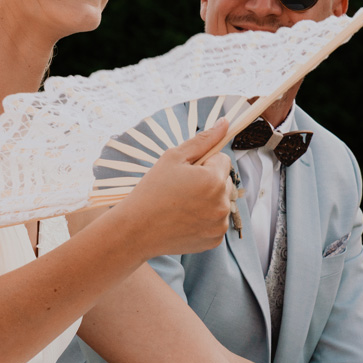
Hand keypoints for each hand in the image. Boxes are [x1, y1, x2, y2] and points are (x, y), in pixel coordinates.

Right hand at [118, 120, 232, 257]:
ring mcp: (219, 224)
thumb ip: (203, 140)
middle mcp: (222, 204)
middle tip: (181, 189)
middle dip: (208, 181)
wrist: (137, 229)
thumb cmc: (152, 190)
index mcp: (214, 180)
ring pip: (220, 202)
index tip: (185, 172)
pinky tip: (184, 219)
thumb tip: (225, 122)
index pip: (222, 160)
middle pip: (224, 181)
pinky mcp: (215, 240)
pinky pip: (216, 221)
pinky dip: (205, 219)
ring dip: (208, 200)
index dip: (203, 163)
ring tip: (181, 205)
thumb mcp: (173, 158)